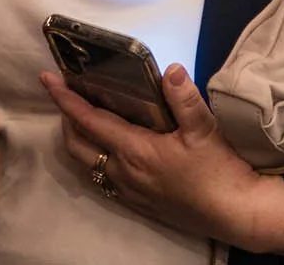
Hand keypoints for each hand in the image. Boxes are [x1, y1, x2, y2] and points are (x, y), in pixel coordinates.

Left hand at [43, 64, 283, 255]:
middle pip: (77, 144)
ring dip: (78, 140)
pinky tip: (107, 148)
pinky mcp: (138, 203)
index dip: (65, 99)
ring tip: (84, 117)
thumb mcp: (205, 130)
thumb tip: (170, 69)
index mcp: (135, 151)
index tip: (47, 79)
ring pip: (87, 164)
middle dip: (66, 118)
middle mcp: (124, 172)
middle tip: (68, 94)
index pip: (89, 121)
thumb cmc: (220, 171)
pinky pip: (102, 179)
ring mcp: (129, 191)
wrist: (236, 215)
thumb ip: (184, 98)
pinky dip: (93, 158)